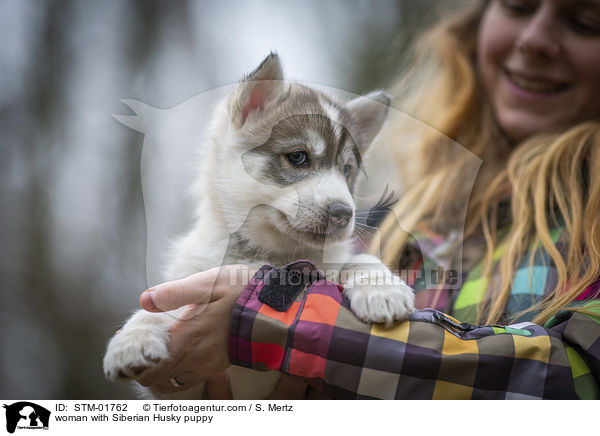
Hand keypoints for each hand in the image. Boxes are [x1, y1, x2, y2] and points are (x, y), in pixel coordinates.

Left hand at [134, 264, 254, 393]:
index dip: (131, 359)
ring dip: (157, 375)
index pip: (148, 362)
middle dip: (140, 370)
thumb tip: (144, 300)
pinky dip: (175, 376)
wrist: (278, 313)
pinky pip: (188, 380)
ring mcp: (207, 365)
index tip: (123, 345)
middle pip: (156, 379)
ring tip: (150, 360)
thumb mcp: (208, 283)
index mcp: (186, 338)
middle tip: (132, 355)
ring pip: (172, 383)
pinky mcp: (219, 365)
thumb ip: (174, 292)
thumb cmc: (243, 294)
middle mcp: (194, 358)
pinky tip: (176, 360)